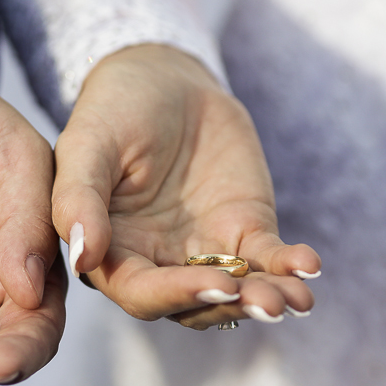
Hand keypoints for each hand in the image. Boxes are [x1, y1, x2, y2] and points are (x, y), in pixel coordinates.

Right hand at [53, 45, 320, 329]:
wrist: (163, 79)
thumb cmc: (112, 111)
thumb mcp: (86, 146)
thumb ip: (78, 201)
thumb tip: (83, 259)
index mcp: (110, 253)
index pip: (142, 292)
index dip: (178, 295)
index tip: (218, 285)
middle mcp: (156, 262)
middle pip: (193, 304)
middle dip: (231, 306)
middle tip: (268, 303)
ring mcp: (202, 250)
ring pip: (234, 291)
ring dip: (265, 299)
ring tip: (296, 300)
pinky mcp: (243, 229)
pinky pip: (267, 257)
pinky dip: (288, 266)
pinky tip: (308, 266)